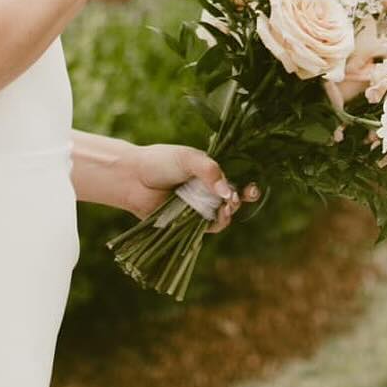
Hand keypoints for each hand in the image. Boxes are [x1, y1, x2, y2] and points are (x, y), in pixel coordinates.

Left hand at [121, 143, 257, 231]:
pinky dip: (216, 223)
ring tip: (225, 208)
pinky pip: (208, 227)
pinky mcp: (188, 223)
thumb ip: (210, 172)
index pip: (237, 180)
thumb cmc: (160, 162)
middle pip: (233, 199)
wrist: (134, 178)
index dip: (248, 186)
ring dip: (228, 213)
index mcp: (211, 173)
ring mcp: (199, 207)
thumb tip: (228, 192)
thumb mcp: (188, 159)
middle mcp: (208, 191)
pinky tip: (217, 217)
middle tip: (235, 199)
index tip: (252, 188)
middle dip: (240, 200)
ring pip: (223, 215)